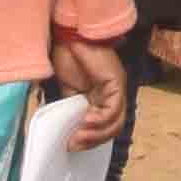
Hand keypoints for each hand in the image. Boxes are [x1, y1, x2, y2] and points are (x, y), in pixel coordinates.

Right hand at [48, 28, 131, 148]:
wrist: (70, 35)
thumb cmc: (66, 57)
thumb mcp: (66, 90)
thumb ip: (70, 108)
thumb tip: (63, 131)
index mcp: (100, 97)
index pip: (103, 127)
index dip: (90, 140)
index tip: (72, 146)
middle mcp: (112, 95)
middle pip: (111, 128)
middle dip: (92, 141)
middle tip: (73, 145)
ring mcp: (117, 89)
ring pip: (116, 122)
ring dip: (96, 134)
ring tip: (78, 137)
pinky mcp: (117, 82)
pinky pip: (113, 108)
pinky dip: (100, 119)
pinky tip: (86, 120)